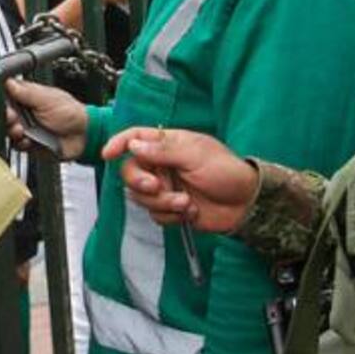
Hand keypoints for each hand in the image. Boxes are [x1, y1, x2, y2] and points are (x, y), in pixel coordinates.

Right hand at [4, 79, 87, 158]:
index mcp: (28, 97)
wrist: (84, 136)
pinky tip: (27, 140)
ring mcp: (27, 128)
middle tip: (12, 117)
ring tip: (21, 130)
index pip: (7, 95)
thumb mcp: (47, 98)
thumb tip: (8, 82)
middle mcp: (26, 112)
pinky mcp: (29, 143)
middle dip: (6, 117)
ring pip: (8, 130)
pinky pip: (16, 145)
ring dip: (12, 131)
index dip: (2, 100)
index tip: (4, 104)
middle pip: (4, 114)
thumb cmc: (71, 113)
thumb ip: (26, 92)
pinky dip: (20, 143)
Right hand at [101, 127, 258, 232]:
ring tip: (185, 202)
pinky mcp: (171, 208)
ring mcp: (166, 187)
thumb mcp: (195, 154)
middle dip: (141, 182)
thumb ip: (162, 150)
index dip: (119, 144)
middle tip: (157, 187)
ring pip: (141, 197)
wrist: (246, 205)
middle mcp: (162, 165)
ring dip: (162, 202)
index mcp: (167, 145)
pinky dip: (170, 215)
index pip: (134, 138)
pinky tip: (189, 210)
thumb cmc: (226, 171)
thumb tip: (133, 145)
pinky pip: (155, 215)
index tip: (108, 154)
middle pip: (131, 171)